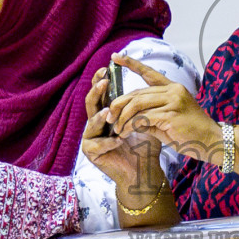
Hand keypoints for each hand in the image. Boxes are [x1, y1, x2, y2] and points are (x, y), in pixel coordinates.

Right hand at [82, 66, 165, 201]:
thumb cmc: (144, 146)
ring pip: (91, 123)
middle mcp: (96, 123)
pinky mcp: (91, 153)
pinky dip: (107, 142)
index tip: (108, 67)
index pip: (102, 93)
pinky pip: (96, 144)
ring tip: (108, 112)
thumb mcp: (144, 121)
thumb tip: (147, 81)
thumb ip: (140, 105)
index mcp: (107, 113)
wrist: (143, 171)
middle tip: (104, 81)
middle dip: (97, 91)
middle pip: (91, 103)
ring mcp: (91, 137)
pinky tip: (118, 140)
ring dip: (100, 117)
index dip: (102, 80)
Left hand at [102, 55, 220, 159]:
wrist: (213, 142)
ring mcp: (173, 101)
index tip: (115, 57)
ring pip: (137, 104)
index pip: (149, 73)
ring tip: (116, 129)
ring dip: (123, 117)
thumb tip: (129, 119)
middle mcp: (173, 90)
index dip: (131, 64)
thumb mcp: (167, 121)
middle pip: (137, 93)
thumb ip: (149, 116)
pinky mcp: (171, 114)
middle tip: (109, 117)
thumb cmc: (192, 134)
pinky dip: (130, 126)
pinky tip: (126, 133)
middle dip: (119, 105)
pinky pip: (143, 118)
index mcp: (173, 88)